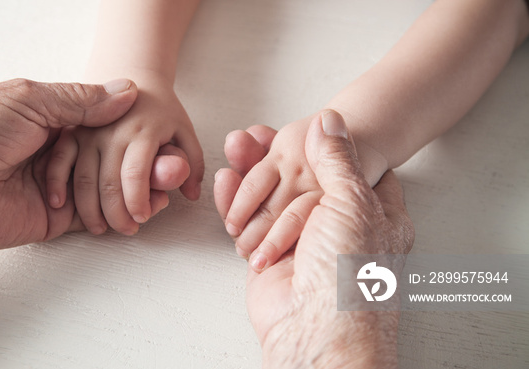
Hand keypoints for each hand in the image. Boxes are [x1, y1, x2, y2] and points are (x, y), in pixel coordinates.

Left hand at [0, 78, 184, 252]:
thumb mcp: (28, 98)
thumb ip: (80, 99)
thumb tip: (126, 91)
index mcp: (45, 117)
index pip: (99, 122)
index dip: (132, 127)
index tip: (162, 132)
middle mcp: (53, 151)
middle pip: (108, 155)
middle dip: (142, 160)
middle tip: (174, 163)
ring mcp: (56, 185)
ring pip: (106, 184)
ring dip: (138, 185)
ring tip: (169, 182)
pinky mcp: (55, 218)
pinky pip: (94, 213)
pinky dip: (122, 209)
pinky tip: (148, 204)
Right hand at [70, 75, 203, 234]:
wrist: (132, 76)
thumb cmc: (161, 110)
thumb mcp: (184, 130)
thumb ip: (192, 162)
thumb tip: (192, 195)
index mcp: (142, 131)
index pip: (136, 177)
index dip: (138, 204)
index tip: (142, 219)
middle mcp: (112, 130)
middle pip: (108, 184)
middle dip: (116, 215)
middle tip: (126, 229)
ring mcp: (88, 131)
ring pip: (83, 179)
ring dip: (90, 210)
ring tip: (101, 228)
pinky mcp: (70, 131)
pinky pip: (59, 161)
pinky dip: (56, 184)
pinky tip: (60, 205)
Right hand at [216, 110, 413, 367]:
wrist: (317, 329)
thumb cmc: (350, 273)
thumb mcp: (353, 201)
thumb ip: (338, 159)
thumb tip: (330, 120)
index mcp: (375, 214)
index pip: (353, 169)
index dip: (329, 145)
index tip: (309, 123)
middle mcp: (339, 227)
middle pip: (305, 178)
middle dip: (278, 154)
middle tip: (258, 133)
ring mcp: (303, 243)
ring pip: (273, 197)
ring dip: (252, 171)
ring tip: (236, 145)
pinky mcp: (269, 257)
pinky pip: (249, 221)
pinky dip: (234, 200)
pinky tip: (226, 178)